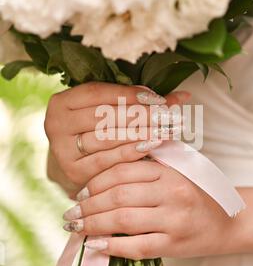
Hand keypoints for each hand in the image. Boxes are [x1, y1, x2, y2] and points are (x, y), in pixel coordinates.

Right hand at [44, 82, 189, 197]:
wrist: (72, 163)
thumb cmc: (95, 129)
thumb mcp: (107, 109)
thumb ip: (137, 100)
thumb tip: (183, 96)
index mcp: (61, 102)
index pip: (97, 92)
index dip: (129, 94)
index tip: (157, 98)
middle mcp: (55, 125)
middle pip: (104, 116)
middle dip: (141, 114)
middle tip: (169, 115)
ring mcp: (62, 151)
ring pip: (107, 138)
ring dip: (141, 133)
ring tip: (167, 129)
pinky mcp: (74, 172)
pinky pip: (108, 160)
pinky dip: (132, 152)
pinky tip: (153, 145)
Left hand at [62, 160, 240, 259]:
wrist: (232, 221)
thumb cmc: (200, 194)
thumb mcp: (179, 171)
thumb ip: (149, 165)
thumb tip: (104, 175)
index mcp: (170, 170)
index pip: (123, 171)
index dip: (96, 182)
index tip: (80, 192)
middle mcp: (172, 192)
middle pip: (118, 196)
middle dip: (88, 205)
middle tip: (71, 213)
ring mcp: (174, 219)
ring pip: (123, 220)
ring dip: (94, 224)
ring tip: (77, 228)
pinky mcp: (175, 244)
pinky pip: (137, 246)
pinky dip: (112, 246)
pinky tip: (95, 246)